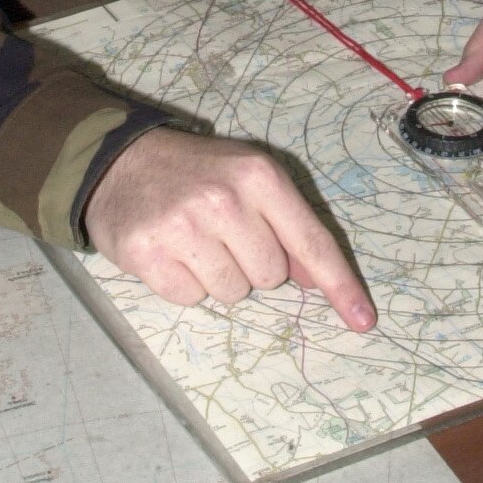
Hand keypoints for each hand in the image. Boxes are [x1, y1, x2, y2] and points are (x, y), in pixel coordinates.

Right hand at [83, 127, 376, 330]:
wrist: (119, 161)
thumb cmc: (196, 173)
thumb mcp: (248, 179)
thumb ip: (287, 225)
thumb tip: (318, 280)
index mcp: (259, 176)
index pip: (311, 242)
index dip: (340, 286)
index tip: (363, 321)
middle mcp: (225, 199)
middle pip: (271, 277)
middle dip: (252, 265)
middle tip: (223, 235)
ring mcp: (185, 227)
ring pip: (232, 293)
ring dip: (217, 277)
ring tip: (195, 242)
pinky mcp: (149, 253)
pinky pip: (191, 299)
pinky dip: (184, 284)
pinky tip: (170, 253)